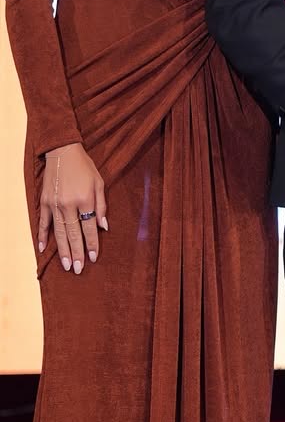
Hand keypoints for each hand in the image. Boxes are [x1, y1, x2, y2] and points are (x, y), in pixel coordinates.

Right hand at [39, 143, 106, 273]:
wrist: (62, 151)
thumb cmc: (85, 167)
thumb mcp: (100, 183)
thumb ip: (102, 205)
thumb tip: (104, 226)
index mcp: (85, 199)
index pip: (89, 227)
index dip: (92, 244)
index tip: (93, 258)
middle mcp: (68, 204)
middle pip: (73, 234)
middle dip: (77, 253)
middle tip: (78, 270)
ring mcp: (54, 204)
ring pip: (58, 232)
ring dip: (62, 250)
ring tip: (66, 265)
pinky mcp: (44, 202)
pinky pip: (44, 222)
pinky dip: (43, 235)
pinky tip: (43, 249)